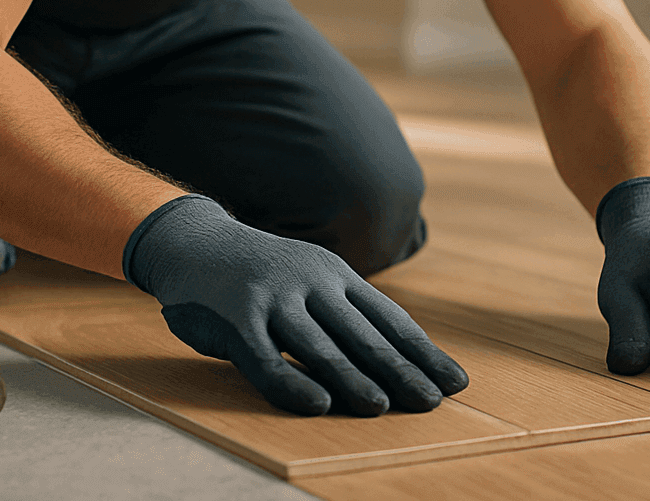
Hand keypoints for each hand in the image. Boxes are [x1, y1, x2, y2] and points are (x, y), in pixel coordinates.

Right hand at [124, 194, 468, 414]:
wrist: (195, 242)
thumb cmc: (263, 274)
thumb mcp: (311, 279)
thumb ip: (345, 312)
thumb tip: (397, 360)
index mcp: (335, 274)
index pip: (388, 318)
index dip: (421, 352)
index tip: (453, 381)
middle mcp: (309, 282)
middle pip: (362, 334)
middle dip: (399, 370)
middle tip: (429, 401)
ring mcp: (272, 298)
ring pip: (319, 346)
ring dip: (353, 379)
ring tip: (380, 408)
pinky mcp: (235, 319)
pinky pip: (266, 359)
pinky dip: (291, 383)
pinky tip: (315, 403)